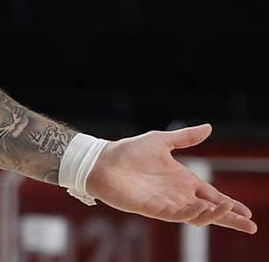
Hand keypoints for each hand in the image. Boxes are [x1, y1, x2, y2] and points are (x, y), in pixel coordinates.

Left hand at [88, 123, 255, 233]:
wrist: (102, 160)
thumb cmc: (129, 151)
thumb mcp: (162, 141)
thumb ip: (186, 137)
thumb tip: (209, 127)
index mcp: (183, 181)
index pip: (212, 196)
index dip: (230, 205)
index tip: (248, 214)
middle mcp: (178, 195)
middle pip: (210, 211)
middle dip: (230, 218)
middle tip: (250, 226)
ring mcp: (166, 203)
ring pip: (196, 216)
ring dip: (213, 215)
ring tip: (227, 210)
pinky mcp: (153, 209)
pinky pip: (176, 215)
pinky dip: (191, 212)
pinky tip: (202, 207)